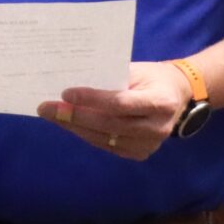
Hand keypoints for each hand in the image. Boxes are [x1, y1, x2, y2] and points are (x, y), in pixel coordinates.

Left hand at [38, 61, 193, 160]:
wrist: (177, 95)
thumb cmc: (152, 77)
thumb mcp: (137, 70)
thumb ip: (110, 79)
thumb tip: (71, 87)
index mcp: (161, 102)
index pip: (120, 103)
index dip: (92, 100)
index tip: (66, 93)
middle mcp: (158, 127)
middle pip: (109, 124)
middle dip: (74, 116)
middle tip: (46, 108)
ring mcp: (150, 144)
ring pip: (104, 138)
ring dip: (74, 127)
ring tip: (51, 115)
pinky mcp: (140, 153)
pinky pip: (106, 145)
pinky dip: (85, 134)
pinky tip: (68, 123)